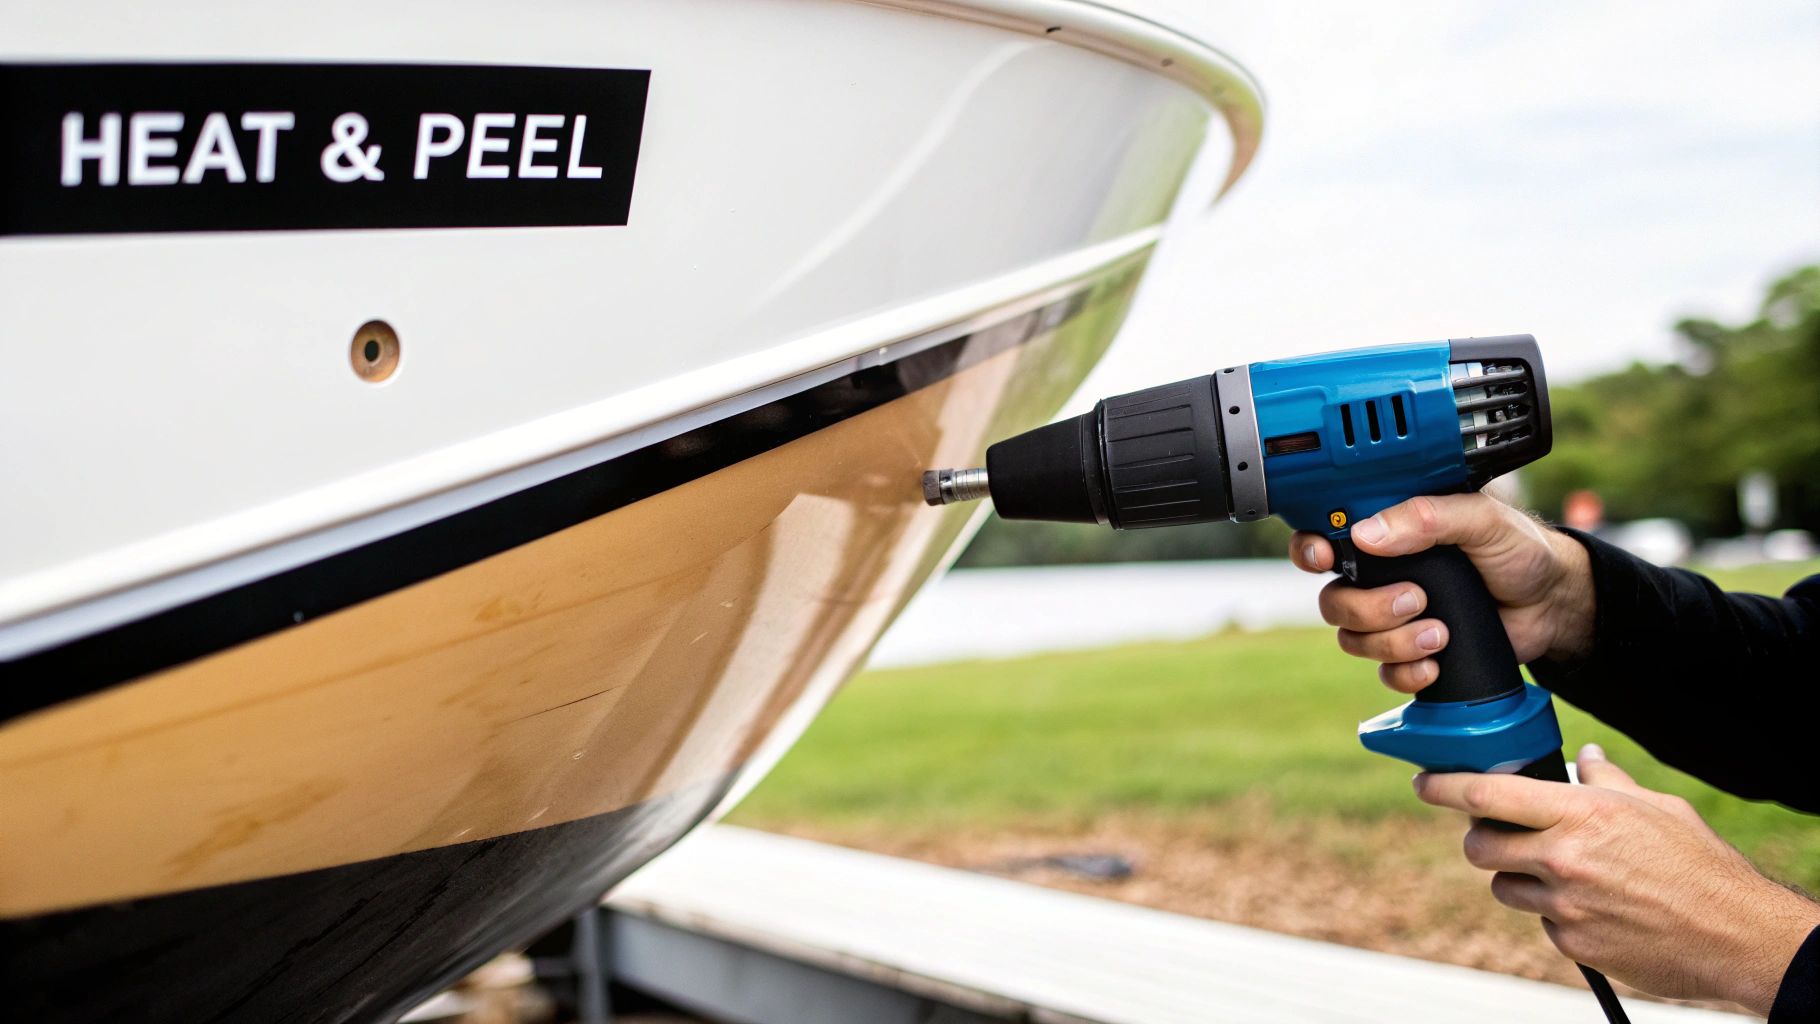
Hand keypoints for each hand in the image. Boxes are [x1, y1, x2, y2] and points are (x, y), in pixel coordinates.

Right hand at [1288, 493, 1595, 694]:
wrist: (1553, 605)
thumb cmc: (1519, 551)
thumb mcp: (1481, 520)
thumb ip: (1427, 517)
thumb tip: (1364, 534)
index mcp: (1389, 534)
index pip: (1324, 538)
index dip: (1310, 551)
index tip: (1324, 559)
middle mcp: (1382, 576)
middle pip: (1334, 600)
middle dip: (1368, 608)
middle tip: (1416, 599)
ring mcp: (1395, 618)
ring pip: (1354, 639)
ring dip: (1392, 641)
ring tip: (1439, 632)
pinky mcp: (1413, 653)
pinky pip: (1384, 672)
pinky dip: (1406, 671)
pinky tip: (1437, 662)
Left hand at [1417, 744, 1819, 1013]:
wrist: (1737, 936)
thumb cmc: (1700, 865)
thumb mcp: (1656, 808)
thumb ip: (1608, 783)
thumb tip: (1585, 759)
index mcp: (1581, 815)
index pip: (1487, 794)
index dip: (1445, 786)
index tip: (1424, 782)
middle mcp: (1564, 859)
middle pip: (1480, 847)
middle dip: (1481, 839)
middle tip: (1501, 835)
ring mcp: (1565, 906)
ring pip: (1505, 887)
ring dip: (1519, 878)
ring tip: (1563, 874)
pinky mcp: (1573, 944)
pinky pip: (1541, 923)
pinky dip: (1555, 914)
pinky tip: (1594, 907)